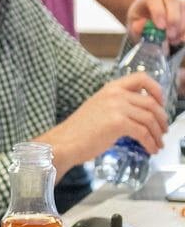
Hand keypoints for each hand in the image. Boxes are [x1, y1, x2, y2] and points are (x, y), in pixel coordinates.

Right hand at [34, 73, 166, 178]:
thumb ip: (117, 105)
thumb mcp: (98, 108)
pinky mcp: (117, 123)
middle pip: (151, 102)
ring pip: (150, 118)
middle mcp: (114, 94)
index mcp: (110, 88)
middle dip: (162, 118)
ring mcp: (116, 107)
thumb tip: (138, 114)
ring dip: (157, 133)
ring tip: (158, 143)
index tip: (160, 103)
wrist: (63, 142)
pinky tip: (151, 149)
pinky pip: (143, 132)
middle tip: (163, 130)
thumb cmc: (78, 131)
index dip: (157, 90)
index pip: (142, 78)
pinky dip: (151, 142)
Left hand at [127, 0, 184, 45]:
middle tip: (170, 35)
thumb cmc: (140, 19)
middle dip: (173, 19)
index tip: (160, 27)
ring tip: (173, 39)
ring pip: (184, 7)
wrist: (148, 14)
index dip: (158, 12)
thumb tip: (138, 28)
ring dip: (181, 25)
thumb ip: (137, 25)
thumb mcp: (134, 23)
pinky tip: (181, 37)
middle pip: (173, 1)